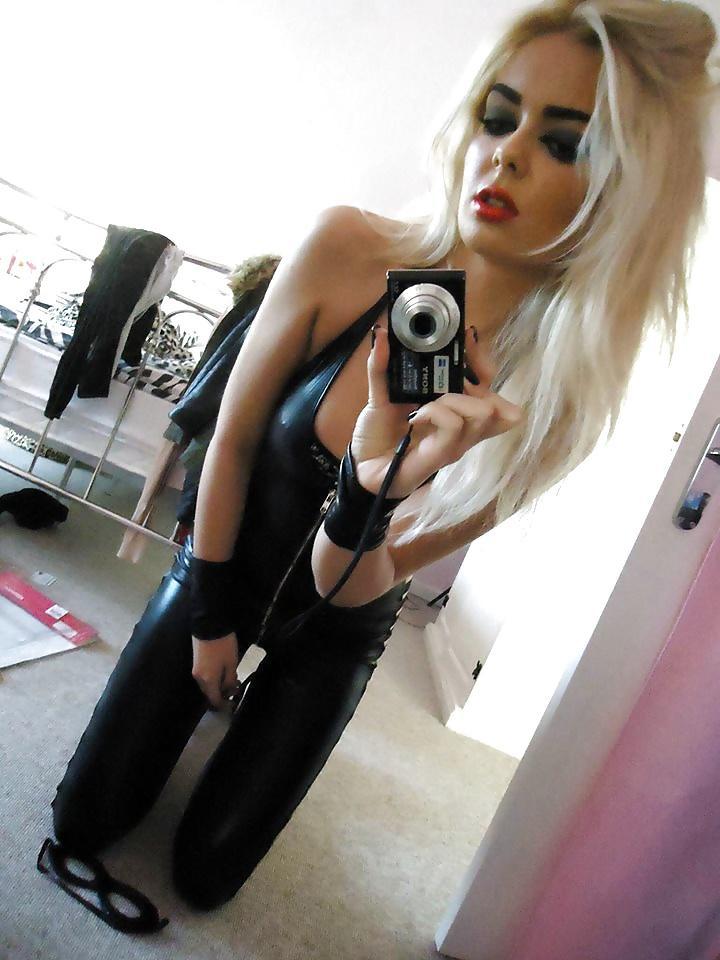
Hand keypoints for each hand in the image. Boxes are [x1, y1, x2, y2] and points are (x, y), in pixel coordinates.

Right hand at [191, 631, 240, 711]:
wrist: (210, 624)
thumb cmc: (223, 646)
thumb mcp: (231, 663)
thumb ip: (230, 680)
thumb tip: (229, 690)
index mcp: (208, 681)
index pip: (214, 700)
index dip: (224, 704)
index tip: (233, 702)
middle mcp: (199, 678)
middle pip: (209, 692)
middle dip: (222, 693)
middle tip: (236, 687)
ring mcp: (195, 669)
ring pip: (207, 684)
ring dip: (218, 684)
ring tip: (232, 678)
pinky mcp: (196, 661)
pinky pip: (205, 676)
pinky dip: (214, 677)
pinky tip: (223, 671)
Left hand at [350, 325, 525, 497]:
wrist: (364, 467)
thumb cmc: (381, 433)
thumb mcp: (381, 394)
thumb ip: (383, 367)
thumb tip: (382, 333)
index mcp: (454, 407)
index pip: (487, 382)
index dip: (482, 359)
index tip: (465, 335)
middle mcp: (462, 426)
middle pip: (495, 400)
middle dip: (475, 376)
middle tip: (446, 374)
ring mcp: (455, 443)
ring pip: (481, 413)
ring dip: (452, 400)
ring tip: (424, 406)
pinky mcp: (441, 456)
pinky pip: (453, 425)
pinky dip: (435, 413)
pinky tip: (415, 417)